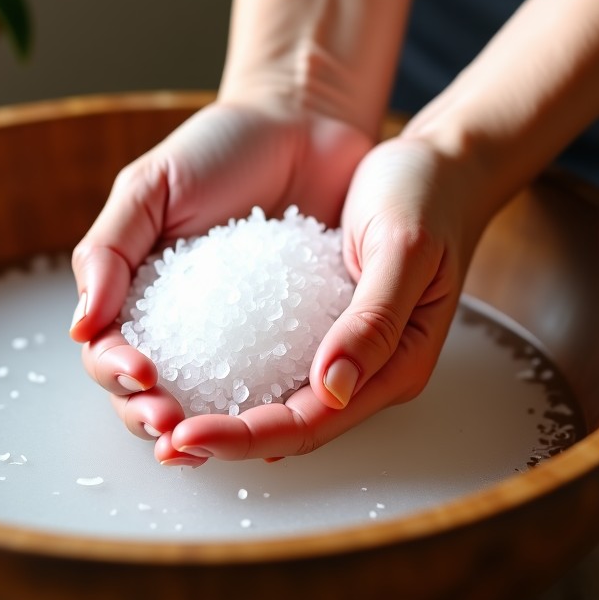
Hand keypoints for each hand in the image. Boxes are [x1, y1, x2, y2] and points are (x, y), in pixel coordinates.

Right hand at [69, 98, 371, 462]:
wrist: (302, 125)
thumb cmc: (219, 148)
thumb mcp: (152, 185)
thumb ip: (110, 249)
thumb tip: (81, 326)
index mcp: (136, 291)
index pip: (107, 348)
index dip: (115, 371)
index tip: (141, 374)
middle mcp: (179, 324)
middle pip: (149, 390)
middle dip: (153, 416)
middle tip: (174, 425)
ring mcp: (235, 336)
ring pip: (208, 400)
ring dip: (205, 428)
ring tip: (218, 439)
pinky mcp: (290, 335)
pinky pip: (274, 381)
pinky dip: (269, 406)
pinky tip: (280, 417)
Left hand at [163, 133, 492, 461]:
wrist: (437, 162)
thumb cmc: (428, 196)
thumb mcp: (403, 249)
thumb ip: (374, 321)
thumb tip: (333, 390)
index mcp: (396, 364)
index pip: (312, 422)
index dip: (247, 436)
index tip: (188, 434)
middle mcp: (367, 368)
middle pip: (288, 424)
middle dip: (224, 437)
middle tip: (161, 436)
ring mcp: (342, 346)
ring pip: (276, 397)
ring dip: (221, 409)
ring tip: (161, 412)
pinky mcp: (320, 319)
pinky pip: (272, 353)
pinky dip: (231, 364)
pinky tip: (187, 360)